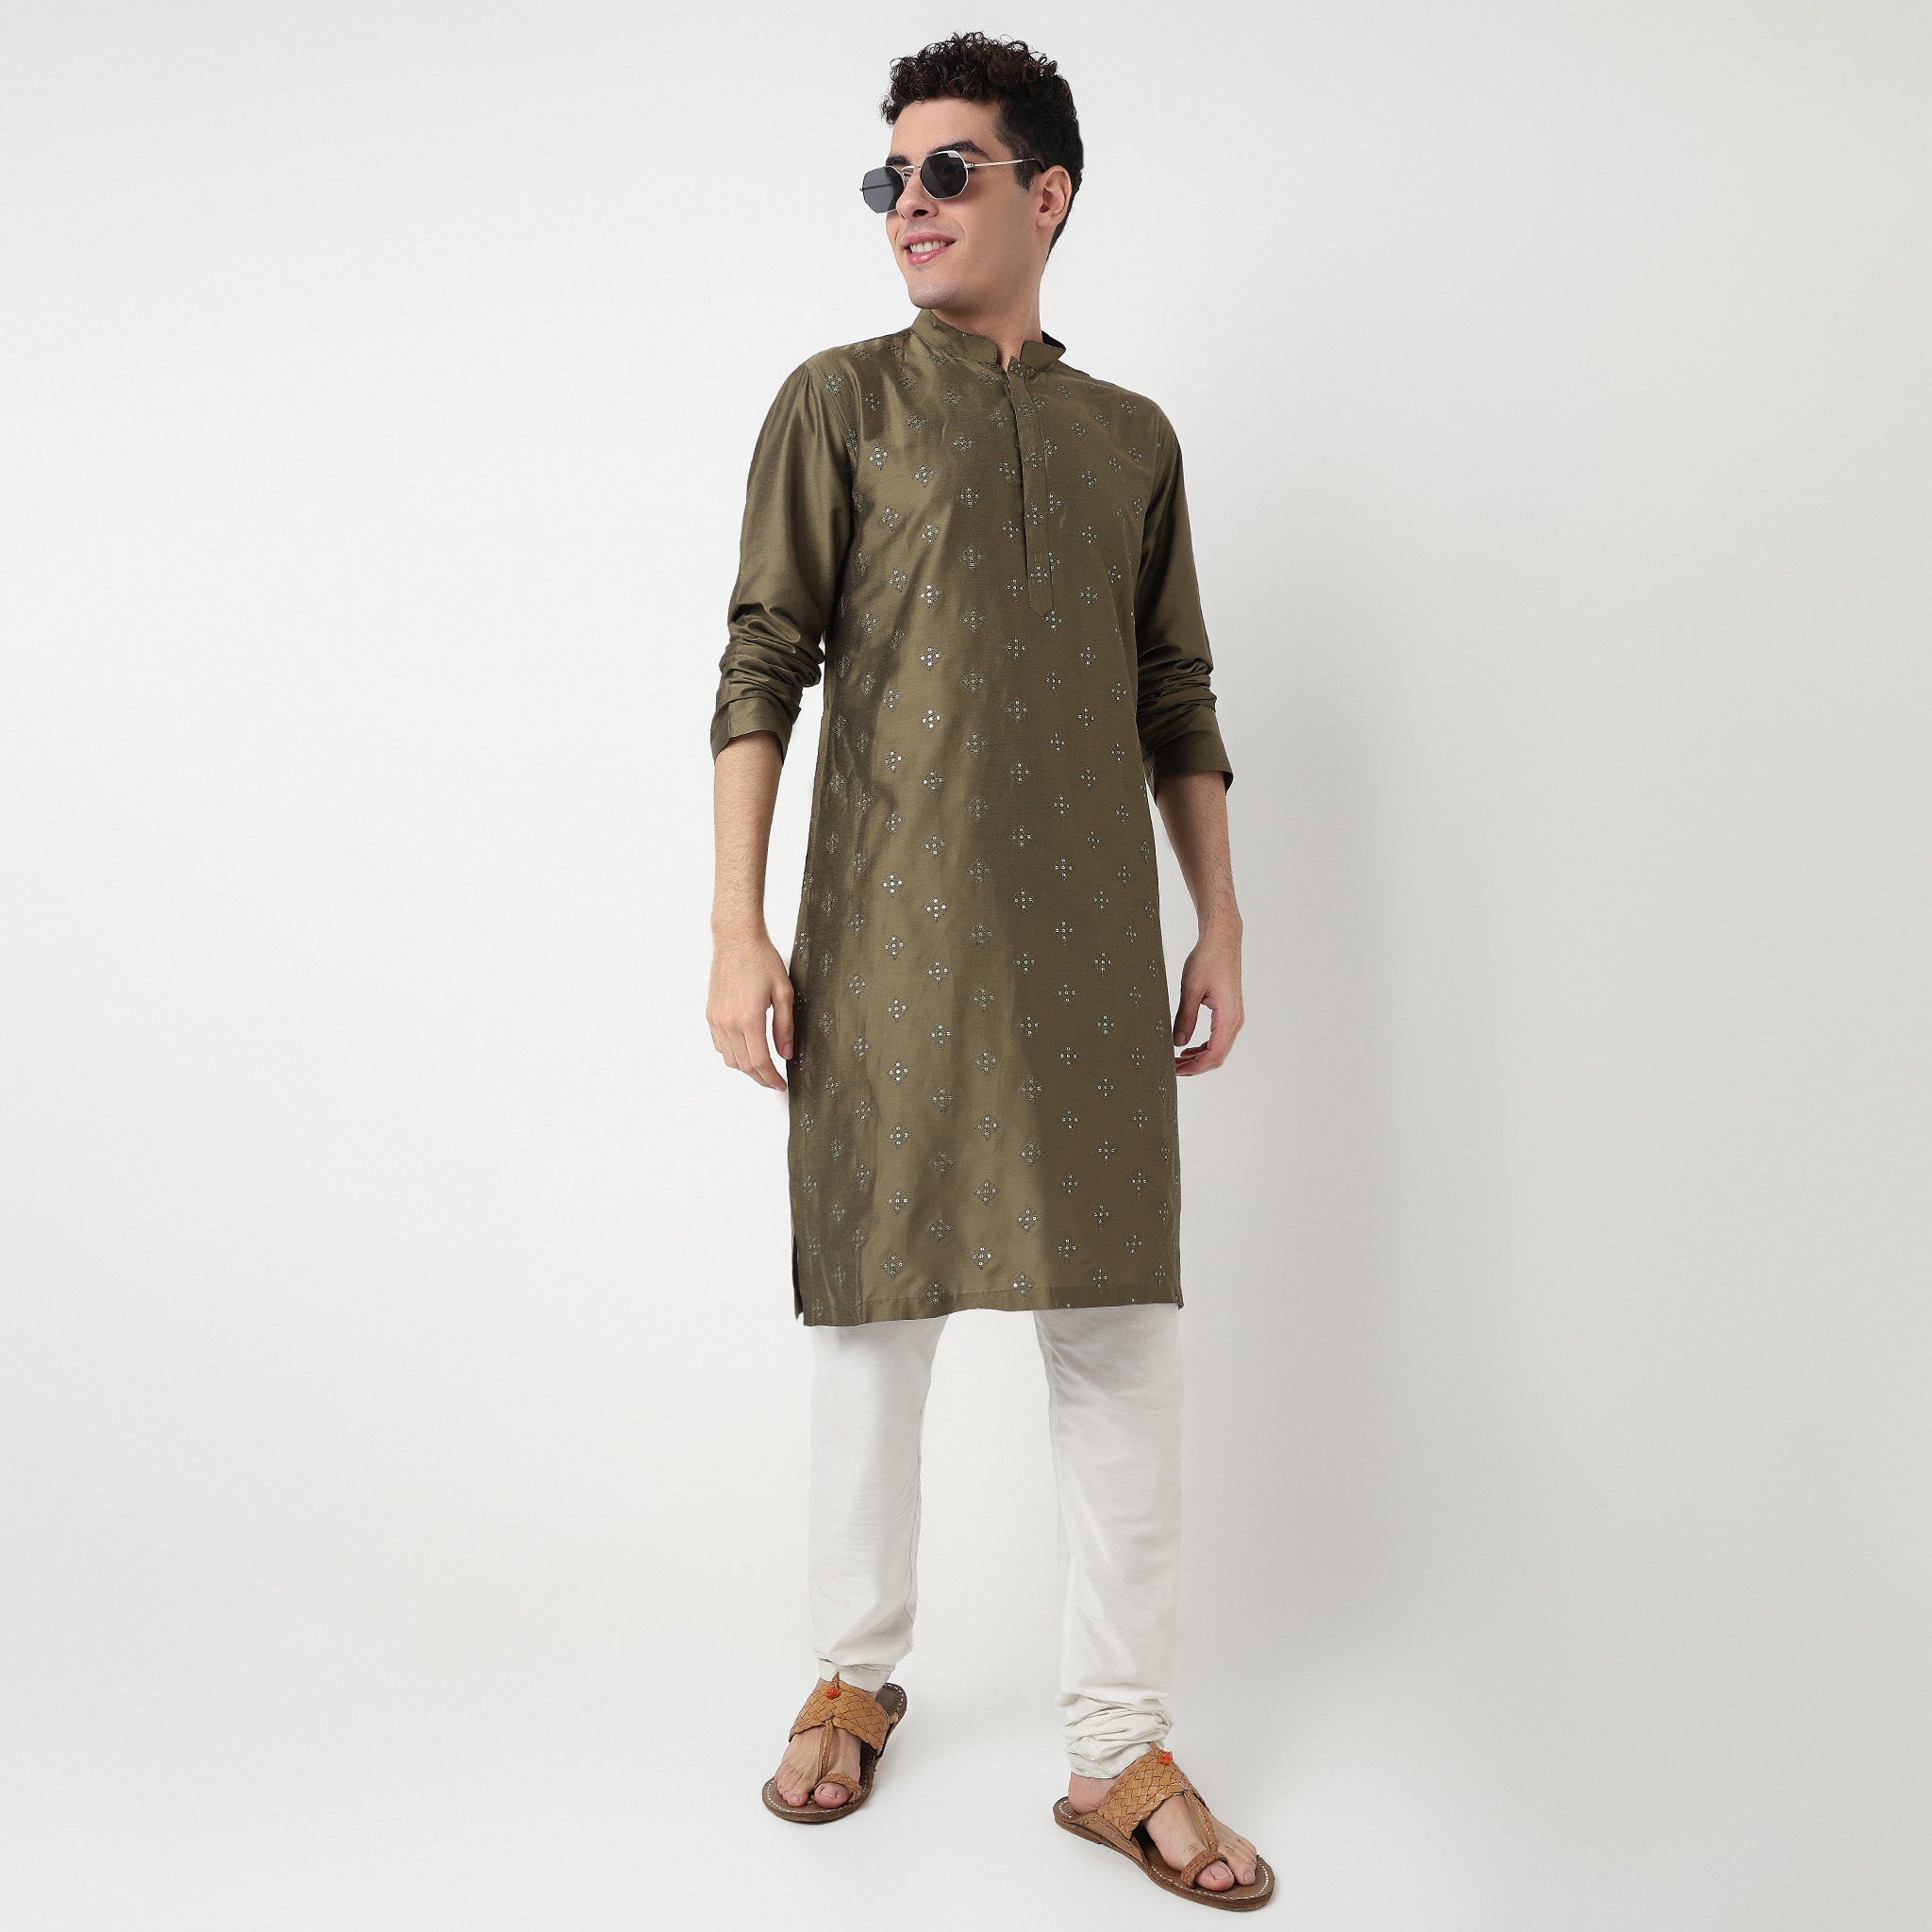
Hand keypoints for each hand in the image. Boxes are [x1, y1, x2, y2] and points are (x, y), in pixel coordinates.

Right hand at [707, 928, 795, 1089]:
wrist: (736, 940)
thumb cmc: (761, 960)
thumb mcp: (784, 993)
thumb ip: (785, 1027)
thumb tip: (786, 1053)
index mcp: (749, 1019)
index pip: (759, 1062)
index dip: (771, 1078)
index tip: (781, 1084)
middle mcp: (728, 1022)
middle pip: (744, 1065)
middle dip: (760, 1077)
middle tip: (775, 1080)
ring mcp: (716, 1019)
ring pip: (729, 1058)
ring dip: (746, 1068)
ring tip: (763, 1067)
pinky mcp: (711, 1014)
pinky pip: (719, 1045)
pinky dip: (732, 1054)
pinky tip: (745, 1050)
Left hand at [1172, 924, 1242, 1074]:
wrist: (1222, 939)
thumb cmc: (1207, 959)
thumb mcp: (1191, 989)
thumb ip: (1185, 1017)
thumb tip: (1177, 1043)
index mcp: (1228, 1016)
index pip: (1214, 1054)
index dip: (1194, 1067)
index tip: (1175, 1070)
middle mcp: (1235, 1019)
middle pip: (1218, 1056)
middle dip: (1195, 1066)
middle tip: (1172, 1068)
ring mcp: (1234, 1016)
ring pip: (1219, 1048)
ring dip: (1199, 1058)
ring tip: (1177, 1060)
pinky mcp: (1229, 1011)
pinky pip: (1219, 1037)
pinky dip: (1204, 1047)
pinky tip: (1188, 1047)